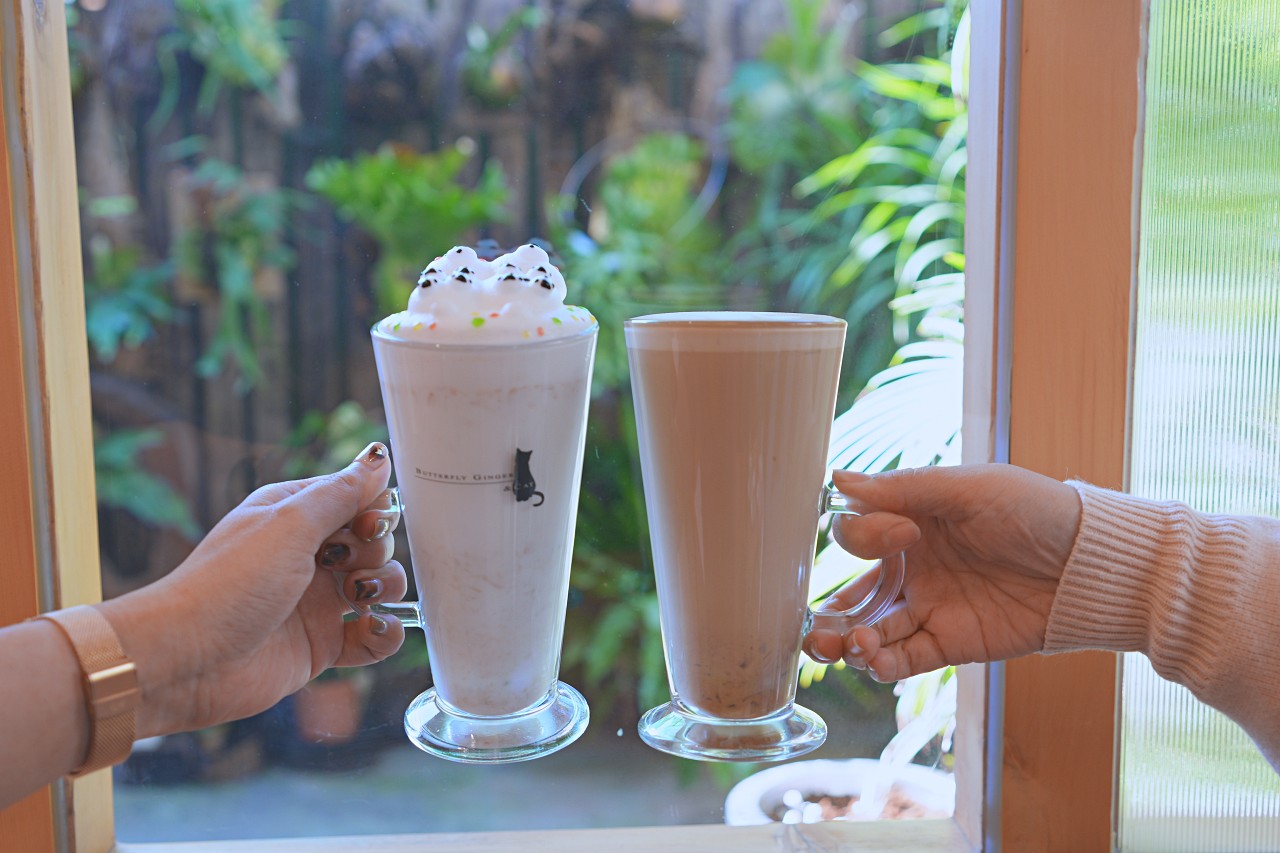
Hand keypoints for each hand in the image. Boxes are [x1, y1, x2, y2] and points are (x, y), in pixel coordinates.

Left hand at [98, 443, 407, 737]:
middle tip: (343, 564)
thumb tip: (377, 457)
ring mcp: (316, 601)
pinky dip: (385, 633)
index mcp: (294, 516)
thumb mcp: (288, 525)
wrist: (185, 661)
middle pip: (374, 541)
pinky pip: (373, 636)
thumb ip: (341, 492)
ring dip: (385, 587)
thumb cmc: (226, 585)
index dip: (373, 510)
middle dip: (375, 551)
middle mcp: (307, 555)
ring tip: (359, 598)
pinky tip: (373, 628)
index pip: (357, 498)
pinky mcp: (322, 644)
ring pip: (379, 585)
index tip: (365, 525)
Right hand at [803, 464, 1081, 681]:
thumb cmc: (1034, 511)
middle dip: (827, 615)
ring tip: (848, 648)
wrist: (1091, 563)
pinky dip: (883, 663)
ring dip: (849, 643)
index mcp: (910, 522)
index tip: (902, 535)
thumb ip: (903, 488)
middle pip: (852, 594)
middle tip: (814, 632)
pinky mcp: (953, 642)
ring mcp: (931, 607)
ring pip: (871, 631)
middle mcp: (912, 567)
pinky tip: (874, 660)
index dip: (863, 538)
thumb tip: (838, 479)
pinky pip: (906, 657)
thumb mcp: (969, 488)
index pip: (858, 536)